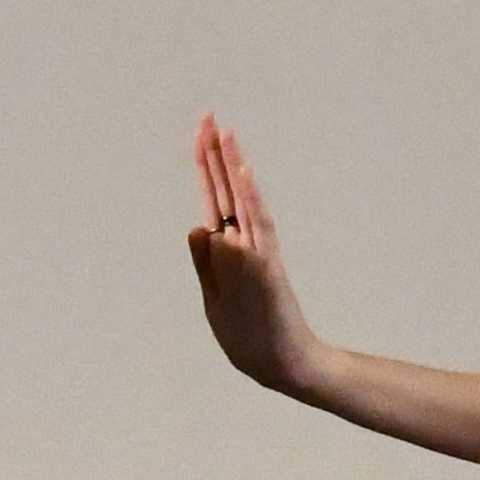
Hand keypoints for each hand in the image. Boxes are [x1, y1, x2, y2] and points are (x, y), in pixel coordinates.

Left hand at [185, 110, 324, 397]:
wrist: (282, 364)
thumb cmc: (250, 335)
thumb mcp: (215, 298)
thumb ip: (205, 264)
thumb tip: (197, 225)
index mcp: (227, 252)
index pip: (214, 199)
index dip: (205, 166)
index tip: (202, 133)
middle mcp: (244, 245)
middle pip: (226, 191)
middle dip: (214, 155)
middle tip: (209, 116)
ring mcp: (256, 253)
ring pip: (240, 201)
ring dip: (230, 167)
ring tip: (223, 132)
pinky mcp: (267, 267)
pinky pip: (257, 226)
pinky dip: (251, 199)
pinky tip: (245, 173)